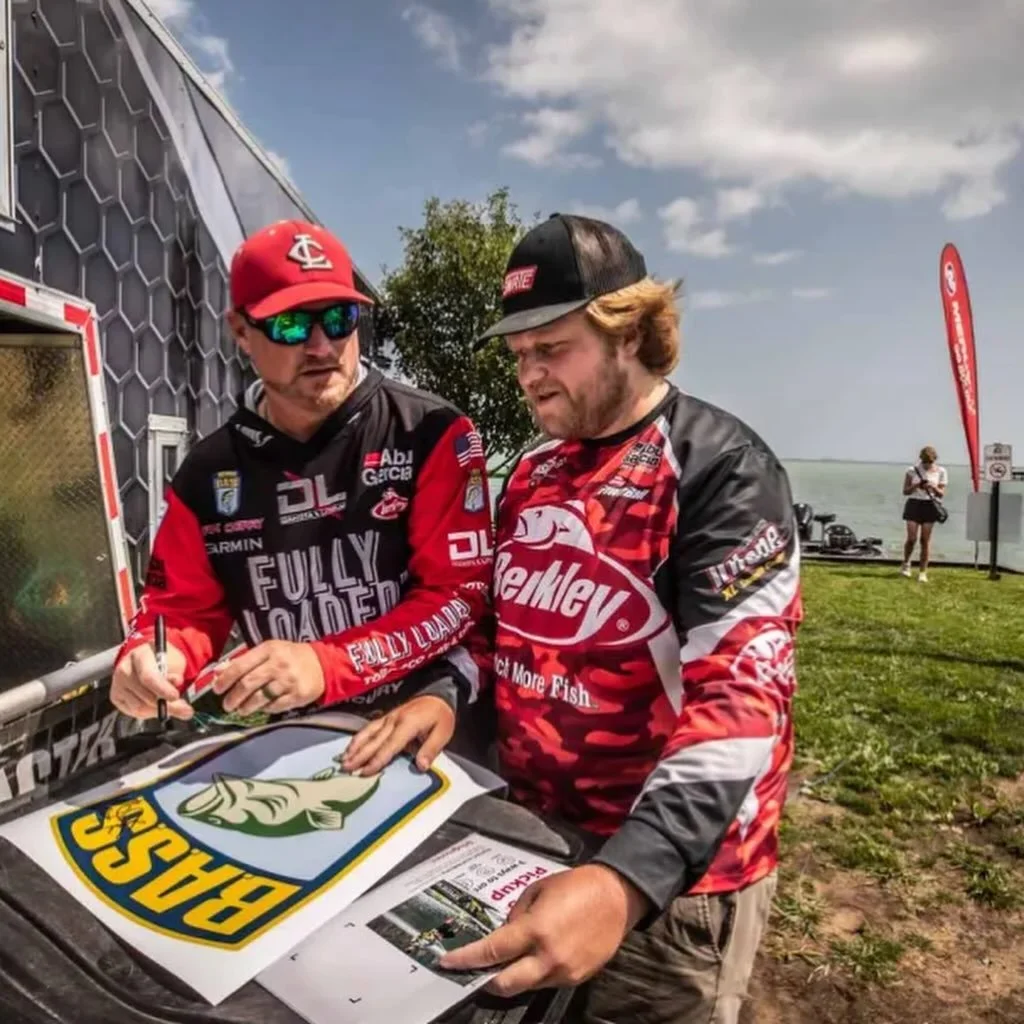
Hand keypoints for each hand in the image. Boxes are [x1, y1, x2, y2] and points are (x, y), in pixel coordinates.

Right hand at [111, 642, 191, 719]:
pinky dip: (150, 713)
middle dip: (167, 705)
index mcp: (140, 656)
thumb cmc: (164, 661)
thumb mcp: (175, 662)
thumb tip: (176, 690)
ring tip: (170, 705)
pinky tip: (157, 706)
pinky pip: (135, 712)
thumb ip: (176, 676)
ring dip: (159, 710)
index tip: (175, 697)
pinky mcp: (116, 697)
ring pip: (140, 708)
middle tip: (184, 708)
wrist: (151, 660)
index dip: (162, 689)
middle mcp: (124, 669)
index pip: (148, 677)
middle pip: (145, 696)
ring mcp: (118, 684)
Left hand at [212, 640, 324, 714]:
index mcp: (269, 650)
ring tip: (241, 710)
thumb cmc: (290, 656)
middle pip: (248, 684)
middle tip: (227, 705)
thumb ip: (245, 660)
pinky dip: (265, 709)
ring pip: (260, 698)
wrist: (322, 664)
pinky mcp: (297, 695)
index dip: (225, 679)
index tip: (217, 690)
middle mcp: (279, 664)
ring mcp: (289, 680)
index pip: (241, 666)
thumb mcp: (269, 651)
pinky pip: (275, 706)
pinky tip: (261, 708)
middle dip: (233, 697)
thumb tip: (219, 672)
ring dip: (246, 707)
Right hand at [341, 695, 454, 774]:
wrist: (438, 695)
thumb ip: (431, 749)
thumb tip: (420, 767)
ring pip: (368, 733)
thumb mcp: (443, 732)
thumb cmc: (441, 716)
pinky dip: (358, 738)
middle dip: (359, 755)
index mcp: (408, 724)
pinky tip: (351, 747)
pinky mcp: (386, 717)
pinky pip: (369, 727)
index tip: (365, 772)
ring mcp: (388, 717)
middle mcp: (394, 720)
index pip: (390, 745)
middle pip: (374, 740)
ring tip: (343, 760)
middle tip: (345, 768)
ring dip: (355, 747)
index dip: (377, 760)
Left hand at [439, 864, 649, 995]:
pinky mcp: (578, 978)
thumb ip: (517, 915)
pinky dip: (535, 974)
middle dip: (485, 980)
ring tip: (505, 963)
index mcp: (535, 929)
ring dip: (512, 978)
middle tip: (473, 972)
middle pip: (505, 984)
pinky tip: (533, 959)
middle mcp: (548, 957)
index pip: (493, 951)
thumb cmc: (576, 885)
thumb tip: (504, 933)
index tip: (448, 962)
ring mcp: (564, 972)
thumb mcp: (539, 890)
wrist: (617, 897)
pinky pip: (547, 982)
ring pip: (527, 986)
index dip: (467, 959)